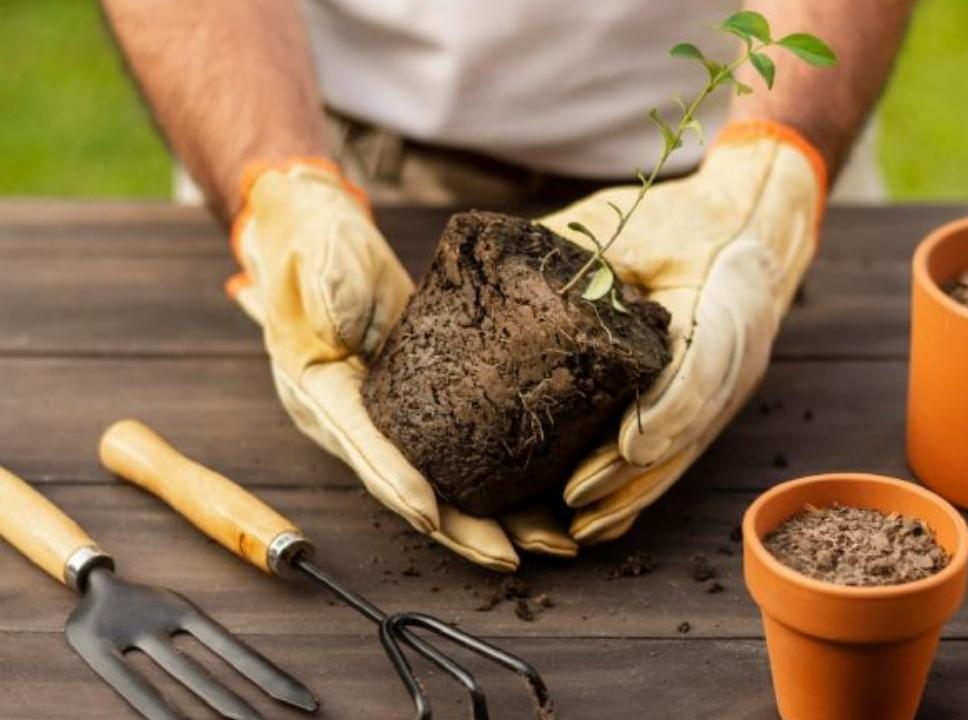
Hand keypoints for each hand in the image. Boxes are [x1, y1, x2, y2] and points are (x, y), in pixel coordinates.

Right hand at [226, 159, 576, 571]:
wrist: (320, 236)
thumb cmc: (315, 247)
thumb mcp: (318, 260)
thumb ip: (328, 288)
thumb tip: (337, 320)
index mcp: (321, 394)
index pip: (364, 448)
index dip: (398, 483)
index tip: (433, 516)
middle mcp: (354, 422)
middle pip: (411, 488)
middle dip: (460, 528)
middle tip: (511, 557)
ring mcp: (389, 420)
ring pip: (442, 483)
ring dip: (492, 519)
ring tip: (547, 543)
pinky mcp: (421, 408)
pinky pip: (459, 456)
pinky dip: (498, 483)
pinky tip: (543, 501)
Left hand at [537, 120, 826, 543]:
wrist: (757, 223)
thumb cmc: (691, 219)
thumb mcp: (639, 222)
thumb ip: (587, 256)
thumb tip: (509, 286)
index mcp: (726, 302)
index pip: (703, 368)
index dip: (664, 412)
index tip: (624, 446)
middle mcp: (737, 358)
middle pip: (687, 430)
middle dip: (631, 472)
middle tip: (573, 501)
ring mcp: (730, 389)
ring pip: (682, 454)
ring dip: (633, 494)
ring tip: (579, 526)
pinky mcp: (714, 404)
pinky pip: (677, 454)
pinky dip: (640, 488)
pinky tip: (602, 520)